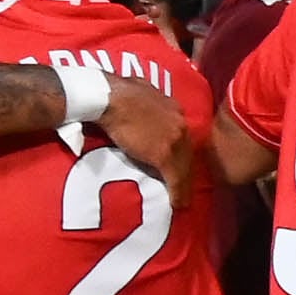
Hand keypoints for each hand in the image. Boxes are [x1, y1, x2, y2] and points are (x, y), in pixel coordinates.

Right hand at [92, 72, 196, 210]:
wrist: (109, 97)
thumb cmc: (114, 92)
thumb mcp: (138, 91)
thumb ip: (145, 101)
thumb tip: (137, 103)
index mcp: (172, 107)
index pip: (180, 134)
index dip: (180, 150)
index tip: (178, 160)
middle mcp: (179, 123)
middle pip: (187, 152)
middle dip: (186, 169)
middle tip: (185, 186)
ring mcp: (174, 140)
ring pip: (184, 167)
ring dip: (184, 186)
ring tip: (183, 200)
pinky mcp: (164, 155)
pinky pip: (175, 178)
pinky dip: (177, 193)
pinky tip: (178, 203)